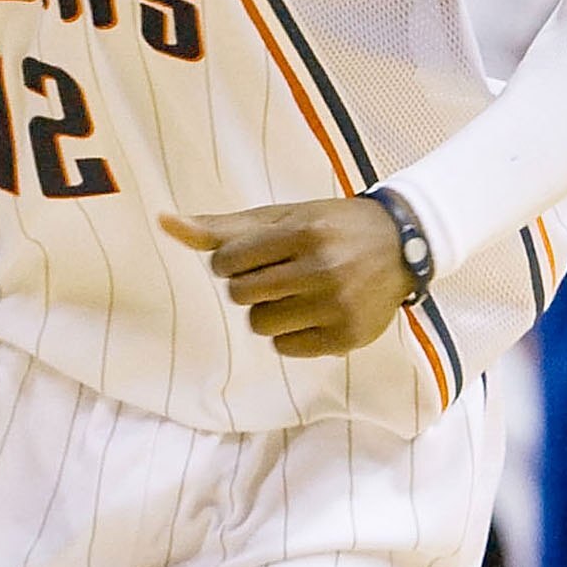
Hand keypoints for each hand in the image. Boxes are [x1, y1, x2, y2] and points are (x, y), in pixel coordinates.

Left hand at [161, 197, 412, 357]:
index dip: (233, 263)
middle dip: (250, 286)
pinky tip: (314, 313)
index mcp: (304, 231)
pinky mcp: (348, 336)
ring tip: (298, 293)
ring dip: (269, 312)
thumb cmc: (329, 227)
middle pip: (241, 296)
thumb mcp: (281, 217)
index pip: (228, 262)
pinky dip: (290, 335)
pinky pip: (286, 348)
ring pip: (261, 325)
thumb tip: (163, 220)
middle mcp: (323, 268)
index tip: (256, 256)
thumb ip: (221, 227)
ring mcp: (338, 305)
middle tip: (280, 274)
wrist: (403, 243)